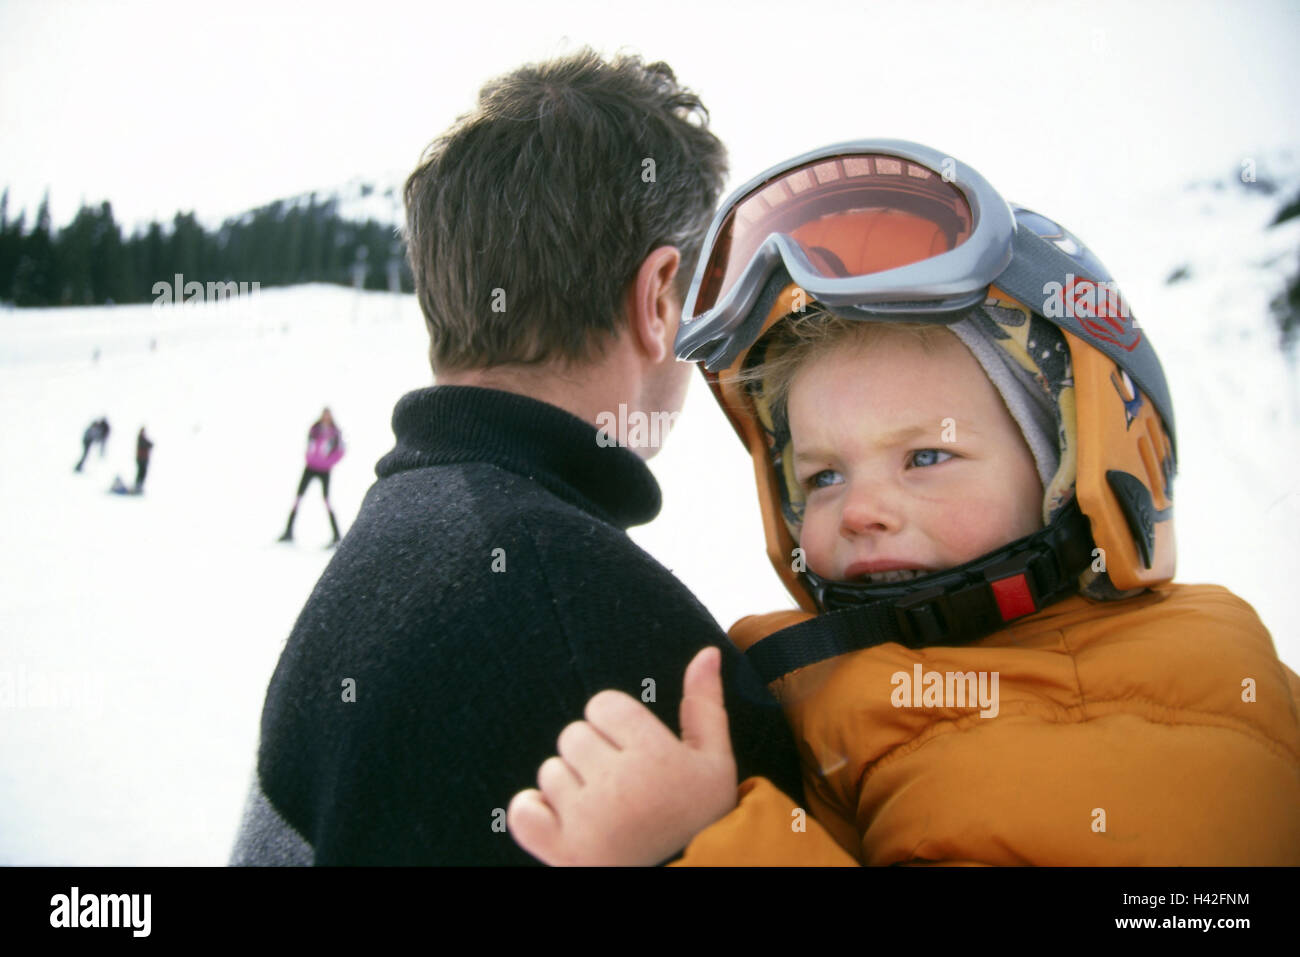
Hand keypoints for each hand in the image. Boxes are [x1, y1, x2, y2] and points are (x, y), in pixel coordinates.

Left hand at [507, 646, 737, 865]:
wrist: (694, 881)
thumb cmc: (702, 819)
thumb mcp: (715, 762)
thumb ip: (705, 704)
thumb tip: (706, 652)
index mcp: (655, 757)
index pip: (603, 705)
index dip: (618, 726)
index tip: (636, 752)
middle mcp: (617, 786)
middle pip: (574, 735)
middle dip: (595, 754)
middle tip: (623, 785)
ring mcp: (586, 822)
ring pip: (551, 770)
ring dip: (571, 786)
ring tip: (604, 810)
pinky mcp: (562, 852)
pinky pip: (523, 810)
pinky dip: (536, 811)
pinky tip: (565, 820)